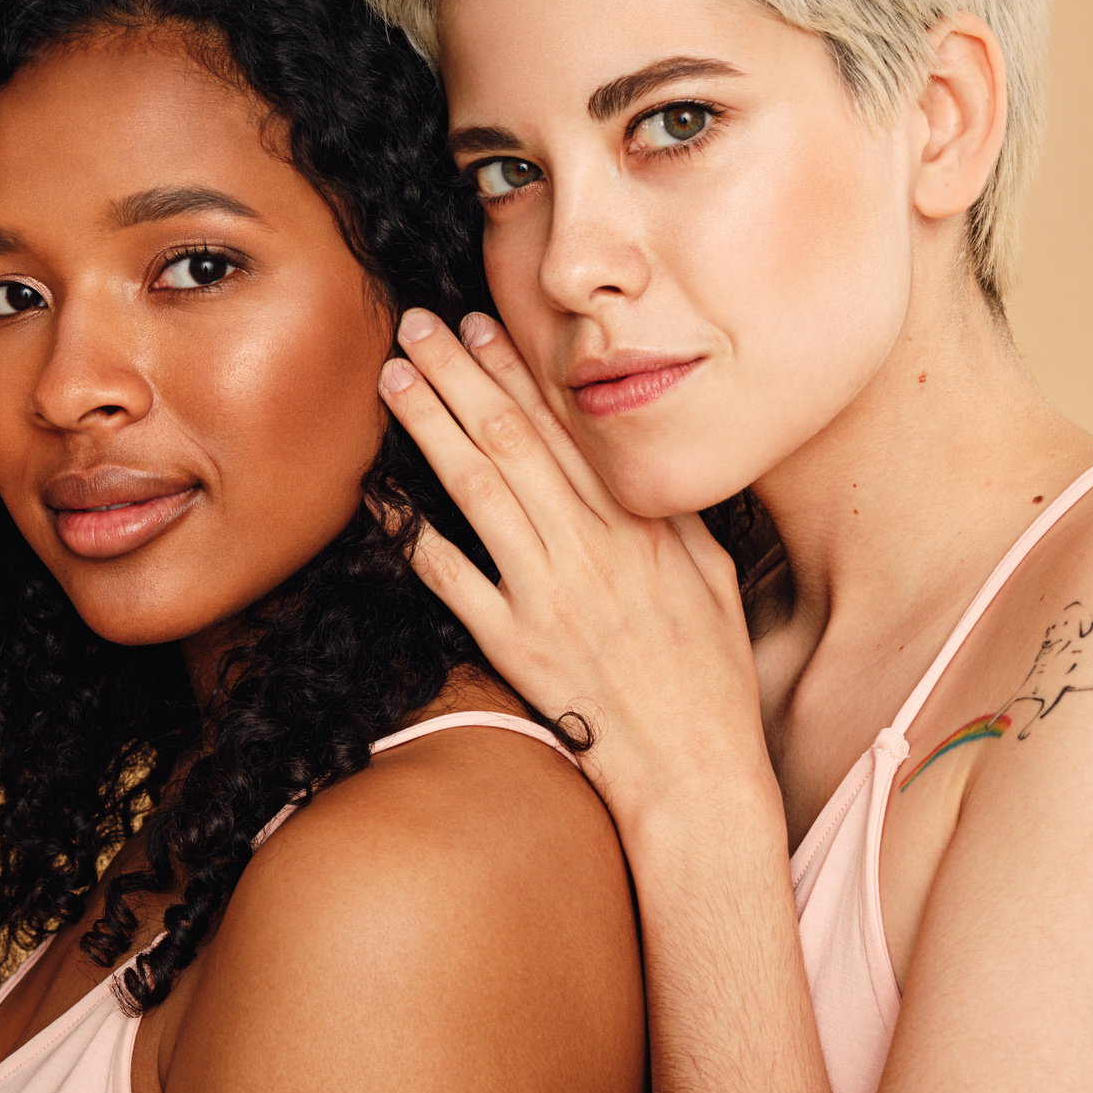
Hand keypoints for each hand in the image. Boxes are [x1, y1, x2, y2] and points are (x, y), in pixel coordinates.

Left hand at [376, 308, 773, 830]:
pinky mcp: (513, 644)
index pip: (568, 427)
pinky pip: (452, 580)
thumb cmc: (708, 676)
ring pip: (477, 490)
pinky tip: (378, 496)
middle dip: (459, 375)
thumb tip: (640, 464)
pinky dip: (412, 536)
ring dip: (430, 427)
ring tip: (393, 378)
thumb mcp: (713, 578)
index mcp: (640, 525)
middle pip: (511, 440)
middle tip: (414, 325)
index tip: (481, 323)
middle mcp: (590, 548)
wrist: (694, 769)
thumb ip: (672, 517)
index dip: (518, 370)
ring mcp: (547, 594)